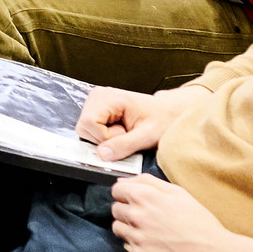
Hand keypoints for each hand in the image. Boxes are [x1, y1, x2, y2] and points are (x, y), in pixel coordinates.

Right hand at [77, 83, 208, 159]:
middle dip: (104, 139)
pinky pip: (91, 131)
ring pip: (86, 131)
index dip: (105, 137)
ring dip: (105, 139)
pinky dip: (105, 136)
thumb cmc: (162, 119)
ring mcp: (96, 103)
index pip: (88, 124)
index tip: (125, 135)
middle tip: (126, 134)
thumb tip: (102, 154)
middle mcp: (97, 97)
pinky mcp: (98, 110)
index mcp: (107, 97)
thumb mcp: (147, 135)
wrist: (169, 112)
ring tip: (125, 133)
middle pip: (84, 128)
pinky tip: (120, 131)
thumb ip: (124, 145)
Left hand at [109, 174, 252, 251]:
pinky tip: (151, 242)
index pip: (116, 190)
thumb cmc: (200, 223)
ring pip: (117, 227)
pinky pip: (126, 245)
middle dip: (126, 209)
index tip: (134, 198)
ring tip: (147, 229)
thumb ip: (148, 182)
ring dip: (127, 227)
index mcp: (144, 196)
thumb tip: (125, 181)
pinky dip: (135, 243)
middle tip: (144, 215)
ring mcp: (137, 237)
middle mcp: (136, 215)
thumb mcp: (178, 193)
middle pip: (115, 208)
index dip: (125, 193)